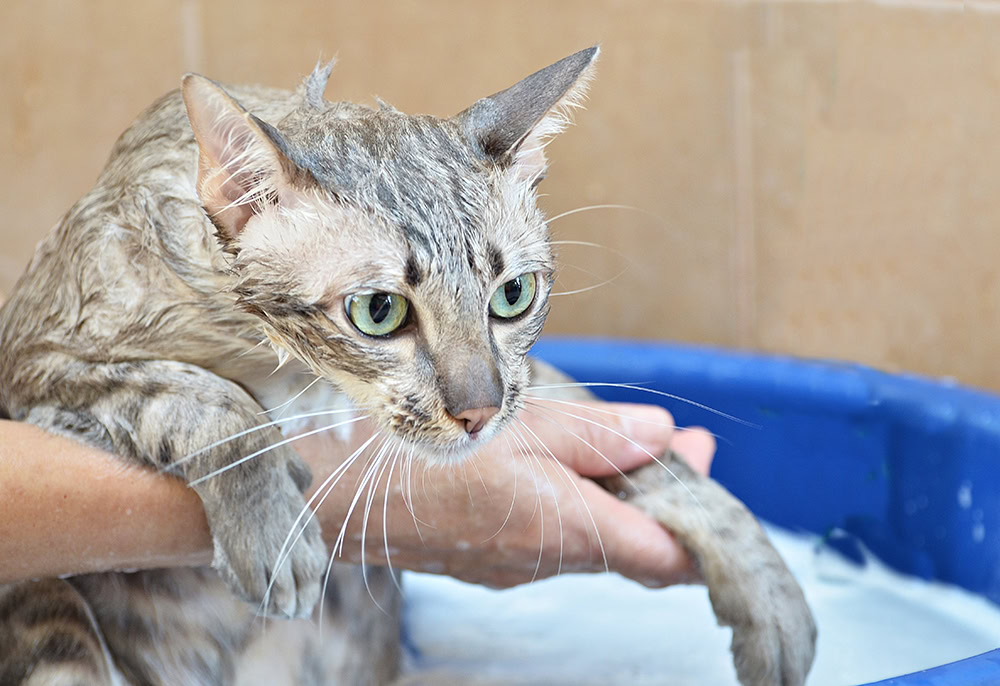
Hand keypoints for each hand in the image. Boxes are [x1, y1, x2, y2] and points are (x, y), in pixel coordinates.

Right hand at [296, 400, 714, 588]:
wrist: (342, 497)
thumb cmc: (430, 454)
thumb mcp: (526, 424)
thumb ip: (602, 435)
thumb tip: (664, 436)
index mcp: (568, 528)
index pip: (668, 556)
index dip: (705, 528)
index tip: (710, 474)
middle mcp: (550, 561)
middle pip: (637, 547)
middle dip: (669, 497)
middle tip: (682, 446)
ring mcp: (520, 566)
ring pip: (597, 540)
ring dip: (623, 498)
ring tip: (630, 444)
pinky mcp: (495, 561)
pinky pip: (558, 539)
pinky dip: (582, 506)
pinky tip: (569, 466)